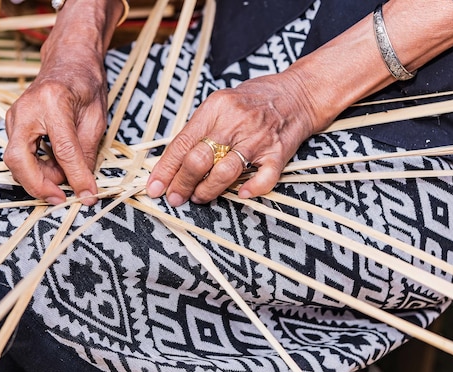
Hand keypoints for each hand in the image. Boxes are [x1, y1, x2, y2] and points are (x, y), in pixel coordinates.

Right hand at [4, 0, 122, 205]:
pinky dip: (35, 167)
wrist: (67, 60)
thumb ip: (86, 152)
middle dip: (38, 185)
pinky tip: (55, 167)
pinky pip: (19, 154)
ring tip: (65, 177)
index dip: (76, 178)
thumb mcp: (96, 118)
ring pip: (16, 160)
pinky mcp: (12, 124)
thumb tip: (83, 185)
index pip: (63, 150)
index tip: (87, 196)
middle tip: (61, 199)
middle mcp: (26, 109)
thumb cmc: (85, 84)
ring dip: (39, 177)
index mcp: (53, 102)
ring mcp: (14, 116)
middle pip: (19, 159)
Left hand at [146, 72, 318, 205]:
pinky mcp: (278, 152)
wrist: (298, 93)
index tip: (154, 188)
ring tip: (200, 197)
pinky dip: (252, 189)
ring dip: (208, 190)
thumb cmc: (253, 100)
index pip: (182, 143)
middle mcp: (234, 122)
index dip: (165, 169)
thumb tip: (171, 161)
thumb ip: (199, 128)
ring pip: (225, 172)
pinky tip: (241, 194)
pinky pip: (264, 178)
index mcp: (215, 108)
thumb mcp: (220, 104)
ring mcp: (257, 138)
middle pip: (199, 159)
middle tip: (175, 197)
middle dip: (182, 183)